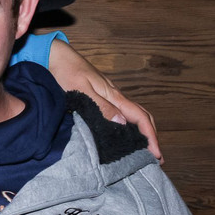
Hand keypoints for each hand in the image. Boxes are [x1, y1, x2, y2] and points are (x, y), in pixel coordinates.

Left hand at [48, 39, 162, 163]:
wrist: (57, 56)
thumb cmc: (67, 72)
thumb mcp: (81, 90)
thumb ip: (101, 106)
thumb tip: (122, 122)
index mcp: (114, 96)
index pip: (140, 117)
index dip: (150, 136)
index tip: (156, 154)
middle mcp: (116, 96)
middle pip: (142, 117)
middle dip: (151, 136)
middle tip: (156, 157)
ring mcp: (109, 96)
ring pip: (133, 116)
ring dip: (142, 132)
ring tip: (144, 150)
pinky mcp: (101, 97)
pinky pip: (122, 113)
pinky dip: (129, 126)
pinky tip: (124, 135)